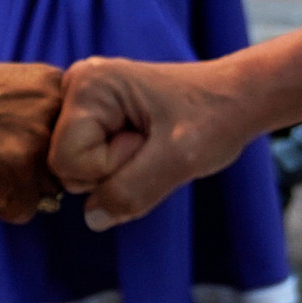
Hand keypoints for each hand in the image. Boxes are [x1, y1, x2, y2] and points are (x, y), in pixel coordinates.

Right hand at [0, 63, 63, 221]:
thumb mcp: (8, 86)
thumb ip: (44, 106)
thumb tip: (76, 141)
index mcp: (54, 84)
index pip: (84, 133)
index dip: (55, 148)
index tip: (22, 142)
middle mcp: (53, 110)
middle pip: (71, 165)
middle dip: (41, 172)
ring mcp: (37, 142)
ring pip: (51, 191)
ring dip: (22, 189)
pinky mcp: (18, 175)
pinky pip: (24, 211)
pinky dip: (1, 206)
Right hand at [50, 57, 260, 229]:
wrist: (236, 98)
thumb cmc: (214, 117)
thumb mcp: (180, 159)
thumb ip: (133, 191)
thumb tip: (92, 219)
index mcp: (87, 83)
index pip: (65, 161)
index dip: (109, 168)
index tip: (150, 142)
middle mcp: (76, 85)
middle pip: (65, 166)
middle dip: (113, 170)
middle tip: (153, 143)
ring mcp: (84, 100)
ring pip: (77, 169)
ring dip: (119, 170)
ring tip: (152, 142)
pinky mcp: (95, 115)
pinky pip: (90, 164)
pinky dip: (120, 166)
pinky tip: (144, 144)